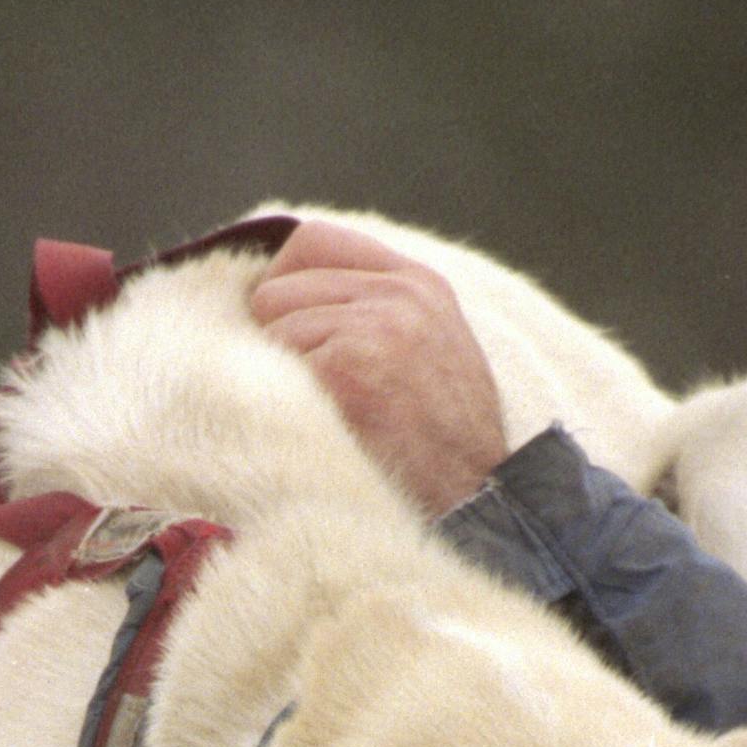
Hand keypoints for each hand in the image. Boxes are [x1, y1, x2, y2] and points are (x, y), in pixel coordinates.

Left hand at [251, 216, 506, 515]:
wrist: (476, 504)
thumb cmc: (442, 448)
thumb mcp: (427, 353)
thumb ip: (375, 313)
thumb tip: (291, 298)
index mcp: (419, 283)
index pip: (312, 243)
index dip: (282, 287)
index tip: (284, 333)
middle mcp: (400, 294)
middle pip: (276, 287)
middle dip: (274, 340)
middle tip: (305, 391)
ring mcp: (376, 325)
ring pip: (270, 327)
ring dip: (278, 377)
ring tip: (324, 416)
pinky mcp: (348, 365)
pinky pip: (272, 366)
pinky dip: (280, 403)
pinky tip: (318, 430)